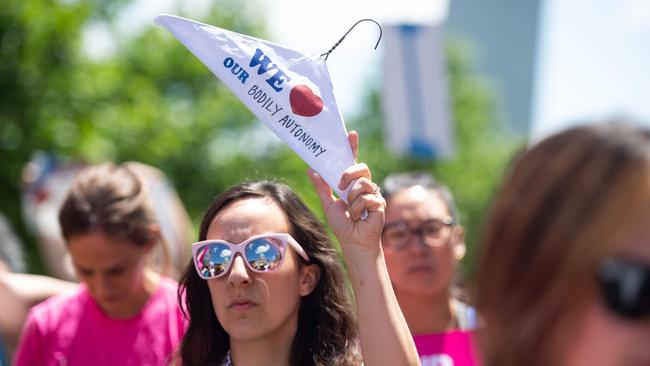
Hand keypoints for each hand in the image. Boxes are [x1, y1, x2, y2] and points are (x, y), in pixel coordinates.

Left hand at [307, 131, 384, 253]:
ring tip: (352, 211)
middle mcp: (364, 186)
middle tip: (341, 185)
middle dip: (349, 174)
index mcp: (352, 184)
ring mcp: (373, 193)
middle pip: (361, 168)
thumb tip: (311, 170)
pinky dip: (358, 208)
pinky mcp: (379, 202)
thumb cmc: (343, 226)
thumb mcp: (329, 204)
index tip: (351, 134)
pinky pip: (367, 197)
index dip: (353, 148)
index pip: (353, 162)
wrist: (353, 242)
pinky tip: (360, 217)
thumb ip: (322, 188)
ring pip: (363, 183)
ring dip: (352, 198)